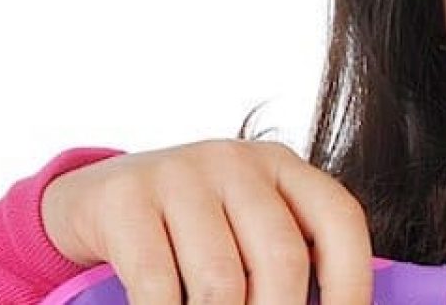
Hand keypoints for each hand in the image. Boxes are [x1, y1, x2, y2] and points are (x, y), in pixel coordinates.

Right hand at [41, 139, 372, 303]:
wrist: (93, 199)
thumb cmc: (190, 231)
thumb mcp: (244, 232)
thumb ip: (285, 264)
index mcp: (282, 167)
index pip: (338, 220)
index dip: (352, 284)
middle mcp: (235, 161)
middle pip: (281, 259)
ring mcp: (178, 174)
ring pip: (220, 281)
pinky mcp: (124, 199)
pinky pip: (157, 284)